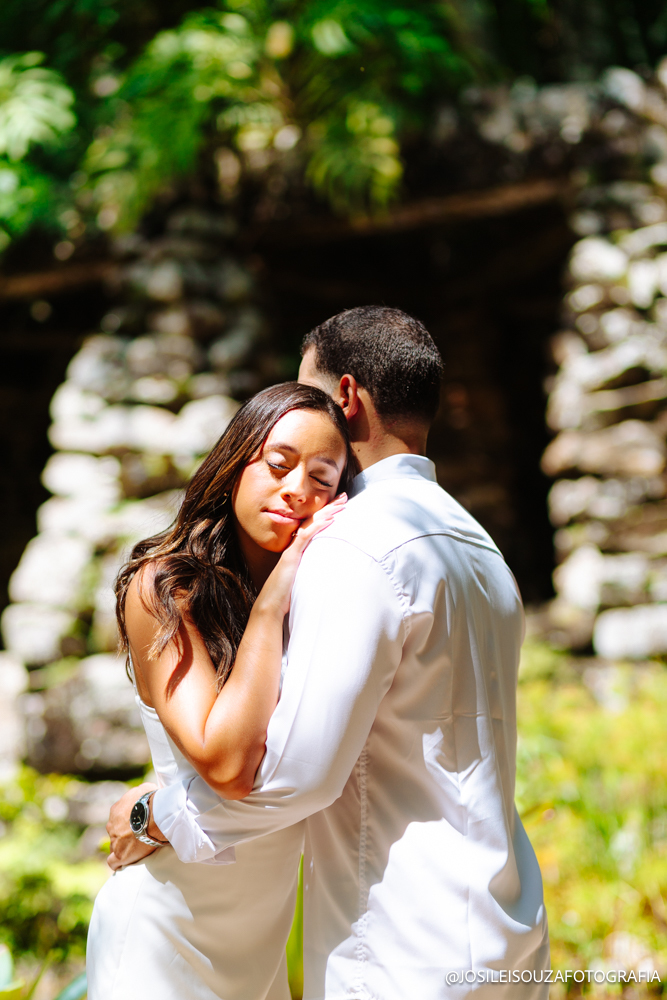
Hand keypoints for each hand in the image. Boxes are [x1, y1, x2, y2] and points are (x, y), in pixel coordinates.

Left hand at [106, 781, 161, 870]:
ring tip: (135, 850)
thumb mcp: (145, 789)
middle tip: (139, 836)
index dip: (127, 822)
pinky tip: (124, 863)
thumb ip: (141, 793)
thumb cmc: (151, 800)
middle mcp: (112, 825)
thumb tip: (144, 793)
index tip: (137, 824)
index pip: (118, 819)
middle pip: (116, 832)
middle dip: (124, 834)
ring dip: (123, 848)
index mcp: (116, 810)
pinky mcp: (120, 854)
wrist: (153, 814)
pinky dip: (118, 863)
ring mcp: (115, 840)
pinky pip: (113, 862)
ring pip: (115, 846)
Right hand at [256, 493, 346, 617]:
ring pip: (311, 525)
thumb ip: (310, 573)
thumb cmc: (284, 597)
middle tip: (344, 497)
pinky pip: (305, 538)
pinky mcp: (291, 557)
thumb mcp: (301, 581)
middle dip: (329, 508)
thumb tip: (325, 574)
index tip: (339, 507)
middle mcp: (295, 547)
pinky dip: (318, 527)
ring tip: (341, 503)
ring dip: (327, 513)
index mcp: (298, 551)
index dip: (326, 515)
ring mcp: (292, 551)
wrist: (269, 606)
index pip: (313, 527)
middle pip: (313, 521)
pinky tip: (329, 519)